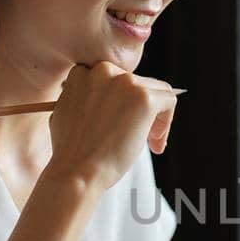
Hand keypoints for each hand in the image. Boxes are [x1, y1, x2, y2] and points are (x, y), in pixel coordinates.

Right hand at [41, 61, 178, 191]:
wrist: (76, 170)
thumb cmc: (72, 150)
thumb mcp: (70, 112)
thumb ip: (88, 98)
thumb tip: (109, 99)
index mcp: (84, 71)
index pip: (115, 78)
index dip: (122, 102)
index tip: (122, 123)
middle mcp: (104, 70)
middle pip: (136, 83)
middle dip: (139, 110)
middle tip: (138, 136)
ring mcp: (125, 82)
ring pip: (155, 91)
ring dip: (155, 117)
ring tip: (150, 142)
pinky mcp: (144, 97)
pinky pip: (169, 100)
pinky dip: (167, 121)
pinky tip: (156, 142)